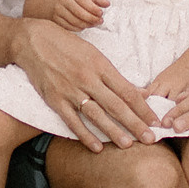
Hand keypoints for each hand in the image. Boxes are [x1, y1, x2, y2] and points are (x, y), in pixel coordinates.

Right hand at [13, 17, 156, 151]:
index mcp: (100, 65)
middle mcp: (88, 78)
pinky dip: (84, 135)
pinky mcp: (55, 99)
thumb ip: (114, 75)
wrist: (33, 40)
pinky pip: (72, 121)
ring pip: (96, 115)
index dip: (143, 108)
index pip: (127, 91)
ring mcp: (70, 90)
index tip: (155, 121)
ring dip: (113, 131)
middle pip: (116, 105)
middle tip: (150, 139)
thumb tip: (139, 93)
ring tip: (128, 145)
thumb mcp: (94, 54)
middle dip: (135, 123)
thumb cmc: (67, 45)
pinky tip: (96, 147)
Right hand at [50, 0, 106, 32]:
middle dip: (92, 19)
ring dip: (87, 25)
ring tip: (93, 24)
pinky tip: (84, 26)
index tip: (101, 14)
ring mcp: (58, 10)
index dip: (94, 9)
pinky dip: (79, 28)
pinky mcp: (56, 19)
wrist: (58, 1)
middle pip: (79, 13)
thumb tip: (107, 4)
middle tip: (100, 21)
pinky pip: (69, 27)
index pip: (84, 1)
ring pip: (75, 21)